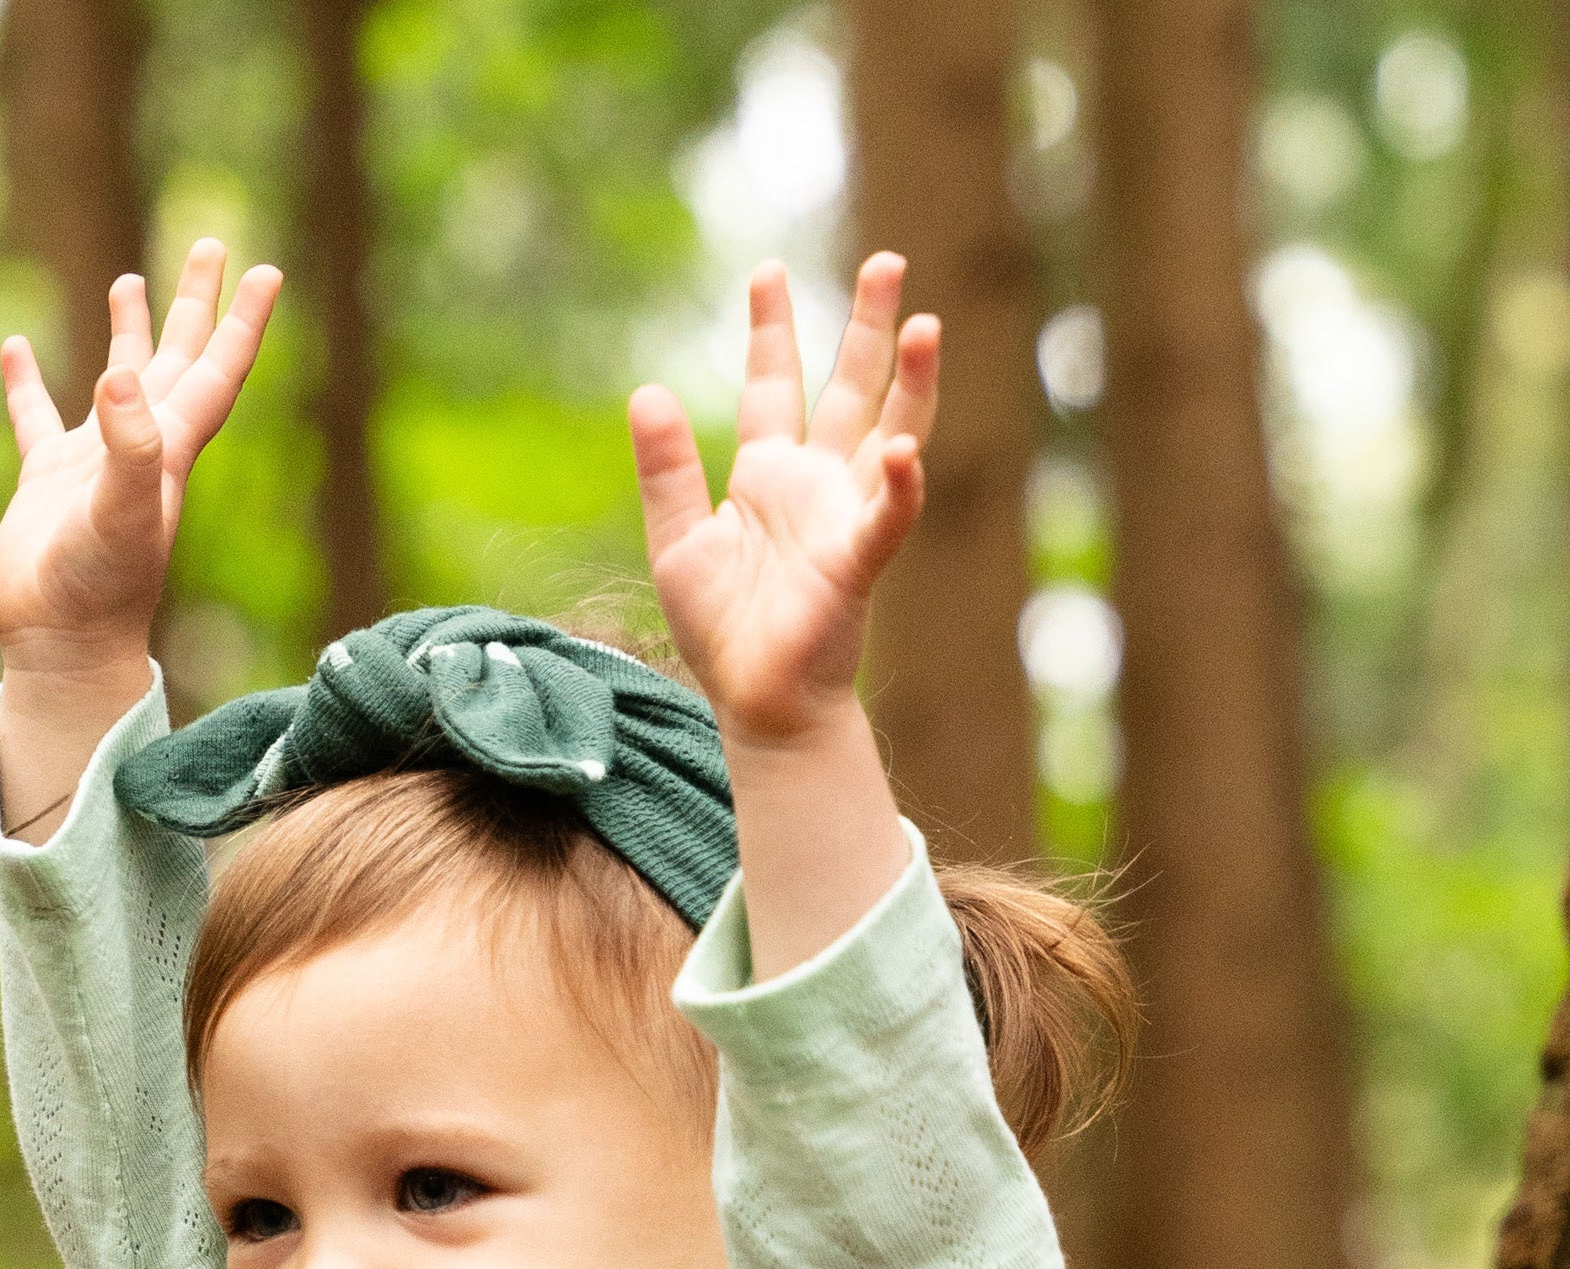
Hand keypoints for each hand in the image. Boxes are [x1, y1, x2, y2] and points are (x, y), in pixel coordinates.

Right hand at [0, 241, 281, 678]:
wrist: (60, 646)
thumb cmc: (99, 587)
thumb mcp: (121, 511)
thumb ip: (128, 446)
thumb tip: (117, 378)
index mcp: (170, 449)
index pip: (216, 370)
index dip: (243, 322)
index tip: (266, 270)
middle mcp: (140, 448)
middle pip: (178, 358)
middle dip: (195, 303)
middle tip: (209, 243)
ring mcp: (93, 464)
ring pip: (117, 381)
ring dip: (128, 332)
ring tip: (130, 279)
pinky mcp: (45, 484)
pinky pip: (36, 420)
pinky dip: (26, 383)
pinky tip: (14, 347)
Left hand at [627, 255, 937, 743]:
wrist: (755, 704)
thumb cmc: (721, 632)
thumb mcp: (677, 542)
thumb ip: (666, 471)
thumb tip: (646, 391)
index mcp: (768, 474)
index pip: (776, 383)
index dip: (773, 329)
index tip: (769, 272)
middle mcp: (815, 485)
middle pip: (851, 388)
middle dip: (868, 327)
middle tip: (886, 263)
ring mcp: (844, 518)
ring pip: (890, 434)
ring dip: (909, 384)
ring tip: (923, 324)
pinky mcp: (857, 563)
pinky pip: (887, 517)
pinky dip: (898, 485)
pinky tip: (901, 451)